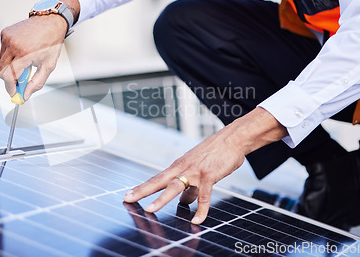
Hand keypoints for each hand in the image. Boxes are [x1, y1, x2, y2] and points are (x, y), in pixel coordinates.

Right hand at [0, 0, 79, 100]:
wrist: (50, 21)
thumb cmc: (51, 43)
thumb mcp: (48, 65)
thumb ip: (36, 83)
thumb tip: (26, 95)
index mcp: (24, 53)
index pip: (8, 76)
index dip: (10, 87)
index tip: (15, 93)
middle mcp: (13, 45)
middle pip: (0, 71)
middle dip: (9, 80)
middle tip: (19, 82)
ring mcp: (7, 38)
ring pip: (1, 62)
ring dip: (10, 67)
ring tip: (25, 62)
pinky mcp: (4, 33)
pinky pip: (2, 51)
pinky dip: (9, 56)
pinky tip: (22, 51)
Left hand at [124, 107, 287, 224]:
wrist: (232, 139)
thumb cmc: (214, 154)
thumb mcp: (197, 168)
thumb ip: (189, 188)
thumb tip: (182, 203)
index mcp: (178, 166)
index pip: (156, 178)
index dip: (142, 187)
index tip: (128, 195)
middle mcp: (183, 168)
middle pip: (159, 181)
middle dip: (142, 190)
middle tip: (128, 199)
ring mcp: (195, 171)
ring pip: (175, 186)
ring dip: (162, 199)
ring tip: (151, 209)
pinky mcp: (209, 176)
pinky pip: (204, 195)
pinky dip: (201, 209)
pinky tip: (197, 220)